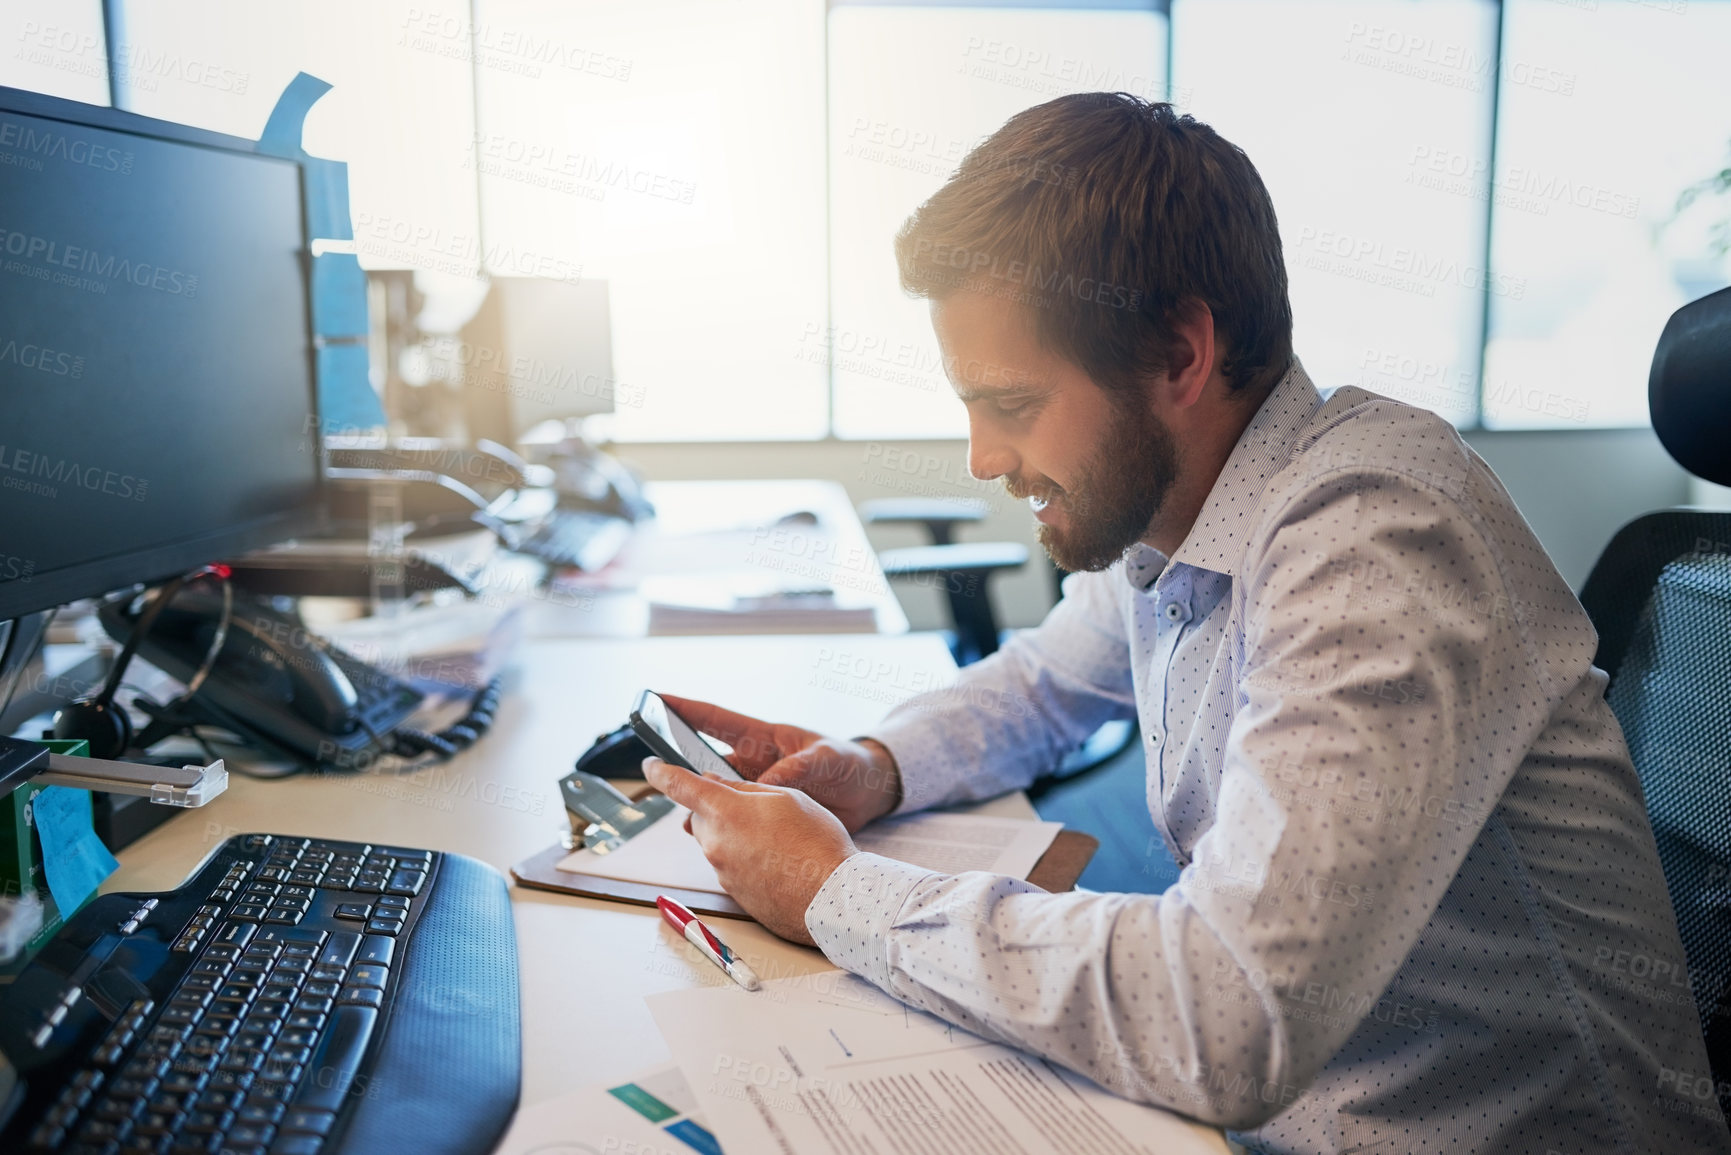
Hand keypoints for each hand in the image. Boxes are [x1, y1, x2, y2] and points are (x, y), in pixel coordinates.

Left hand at [644, 758, 855, 944]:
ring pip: (716, 841)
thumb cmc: (816, 843)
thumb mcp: (786, 796)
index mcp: (725, 811)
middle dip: (718, 808)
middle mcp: (715, 843)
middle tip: (755, 808)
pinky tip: (777, 859)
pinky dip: (745, 858)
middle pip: (700, 817)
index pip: (678, 785)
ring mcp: (722, 871)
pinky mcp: (733, 893)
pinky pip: (730, 865)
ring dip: (735, 834)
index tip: (651, 767)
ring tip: (777, 838)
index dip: (660, 772)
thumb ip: (744, 788)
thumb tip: (717, 785)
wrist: (830, 898)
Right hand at [660, 694, 901, 832]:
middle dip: (682, 770)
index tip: (656, 700)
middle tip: (659, 775)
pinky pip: (736, 819)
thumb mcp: (826, 758)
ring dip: (702, 806)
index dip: (685, 709)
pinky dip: (723, 828)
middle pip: (707, 765)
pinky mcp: (765, 814)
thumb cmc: (849, 763)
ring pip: (717, 797)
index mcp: (763, 738)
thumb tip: (768, 784)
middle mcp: (754, 763)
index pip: (716, 720)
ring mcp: (757, 789)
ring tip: (689, 820)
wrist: (871, 793)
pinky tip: (714, 839)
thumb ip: (797, 768)